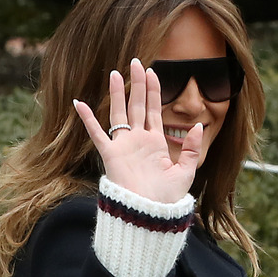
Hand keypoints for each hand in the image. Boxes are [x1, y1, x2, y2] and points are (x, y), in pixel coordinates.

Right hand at [73, 58, 201, 202]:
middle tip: (136, 62)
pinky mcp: (111, 154)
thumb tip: (197, 126)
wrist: (149, 214)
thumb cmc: (166, 197)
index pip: (152, 109)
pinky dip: (88, 119)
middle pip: (136, 105)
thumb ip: (191, 149)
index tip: (152, 71)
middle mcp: (138, 140)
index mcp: (155, 142)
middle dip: (137, 84)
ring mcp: (123, 145)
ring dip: (117, 94)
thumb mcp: (185, 172)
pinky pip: (97, 133)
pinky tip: (80, 103)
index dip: (153, 90)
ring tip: (115, 74)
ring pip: (119, 113)